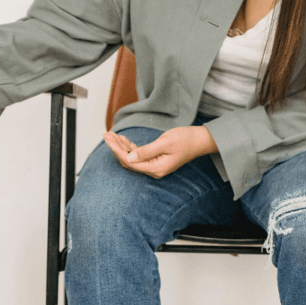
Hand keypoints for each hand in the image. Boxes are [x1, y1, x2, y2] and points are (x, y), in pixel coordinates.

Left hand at [103, 126, 218, 177]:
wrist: (199, 140)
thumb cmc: (185, 139)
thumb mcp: (165, 143)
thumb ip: (146, 151)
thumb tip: (129, 157)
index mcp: (156, 168)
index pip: (130, 162)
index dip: (117, 150)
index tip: (108, 138)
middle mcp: (153, 170)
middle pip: (128, 161)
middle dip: (116, 148)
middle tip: (106, 134)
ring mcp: (154, 165)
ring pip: (132, 158)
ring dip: (121, 146)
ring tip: (111, 134)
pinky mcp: (155, 159)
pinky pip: (138, 155)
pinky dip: (129, 147)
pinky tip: (123, 139)